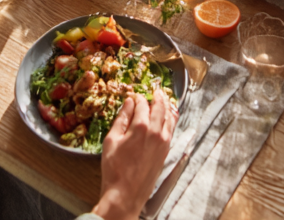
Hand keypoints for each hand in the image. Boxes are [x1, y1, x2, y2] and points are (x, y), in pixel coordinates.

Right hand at [92, 90, 176, 219]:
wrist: (126, 194)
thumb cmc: (115, 169)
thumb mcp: (111, 141)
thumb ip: (121, 119)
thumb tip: (128, 103)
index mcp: (141, 127)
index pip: (142, 104)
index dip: (138, 98)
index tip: (134, 96)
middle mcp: (156, 132)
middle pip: (160, 107)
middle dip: (157, 96)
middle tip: (155, 90)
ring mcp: (164, 142)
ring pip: (169, 117)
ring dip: (167, 106)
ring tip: (165, 99)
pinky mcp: (166, 151)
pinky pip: (172, 129)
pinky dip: (171, 119)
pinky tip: (169, 116)